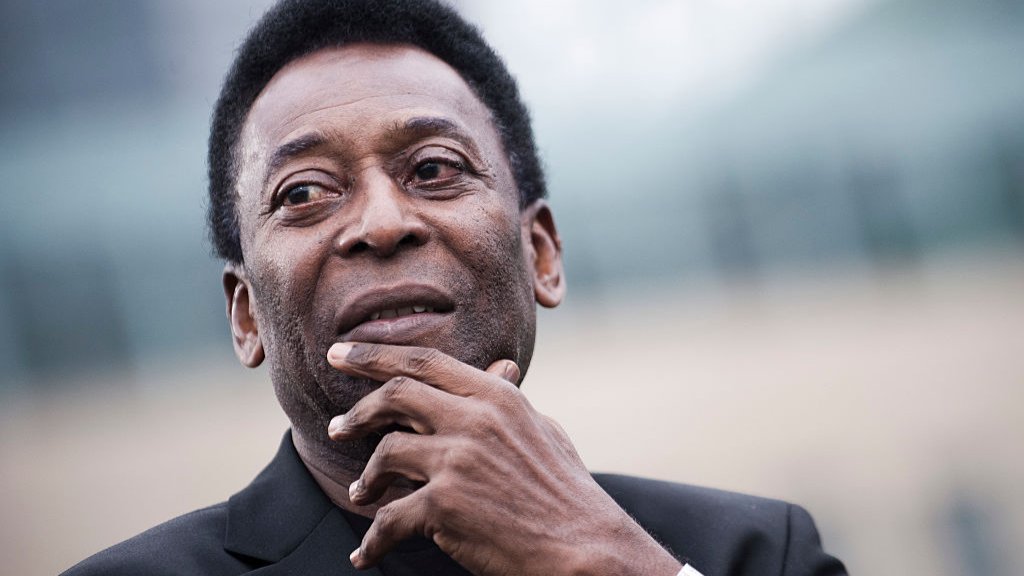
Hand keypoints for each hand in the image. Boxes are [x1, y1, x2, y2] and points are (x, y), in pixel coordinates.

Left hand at [326, 342, 682, 575]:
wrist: (584, 547)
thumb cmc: (565, 491)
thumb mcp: (541, 431)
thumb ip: (509, 400)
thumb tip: (501, 369)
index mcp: (496, 397)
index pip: (423, 361)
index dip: (374, 354)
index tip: (341, 353)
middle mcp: (474, 419)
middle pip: (394, 395)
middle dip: (356, 410)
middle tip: (335, 427)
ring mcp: (457, 460)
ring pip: (386, 454)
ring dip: (367, 479)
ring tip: (361, 493)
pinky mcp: (445, 505)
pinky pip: (388, 518)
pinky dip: (372, 540)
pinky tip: (365, 553)